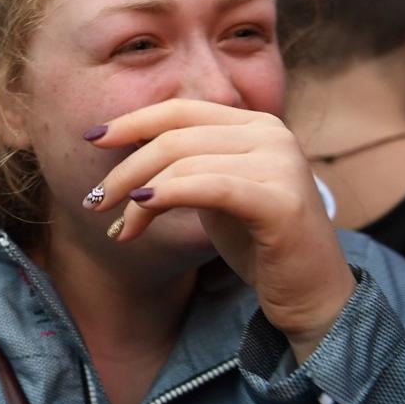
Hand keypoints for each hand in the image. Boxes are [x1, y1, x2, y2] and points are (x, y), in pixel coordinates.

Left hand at [85, 99, 354, 361]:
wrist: (312, 293)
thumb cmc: (259, 244)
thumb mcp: (214, 193)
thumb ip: (184, 166)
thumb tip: (124, 152)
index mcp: (256, 124)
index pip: (181, 110)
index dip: (132, 121)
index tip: (92, 138)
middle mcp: (272, 134)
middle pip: (175, 137)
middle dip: (125, 169)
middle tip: (93, 201)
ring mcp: (280, 164)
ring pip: (184, 163)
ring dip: (137, 195)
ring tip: (119, 227)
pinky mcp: (280, 200)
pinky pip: (208, 187)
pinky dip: (167, 195)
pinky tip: (140, 210)